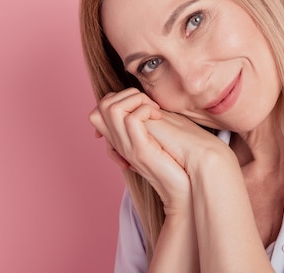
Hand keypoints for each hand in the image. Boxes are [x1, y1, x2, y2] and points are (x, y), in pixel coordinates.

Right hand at [89, 88, 192, 211]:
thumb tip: (148, 104)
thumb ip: (147, 123)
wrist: (185, 189)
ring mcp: (128, 147)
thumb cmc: (178, 161)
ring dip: (136, 99)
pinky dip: (145, 110)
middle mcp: (120, 143)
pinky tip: (159, 116)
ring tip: (154, 109)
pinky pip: (131, 119)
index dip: (115, 100)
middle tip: (149, 105)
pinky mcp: (141, 150)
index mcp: (121, 140)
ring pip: (111, 108)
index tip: (140, 104)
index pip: (98, 111)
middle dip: (126, 95)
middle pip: (101, 106)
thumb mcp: (157, 137)